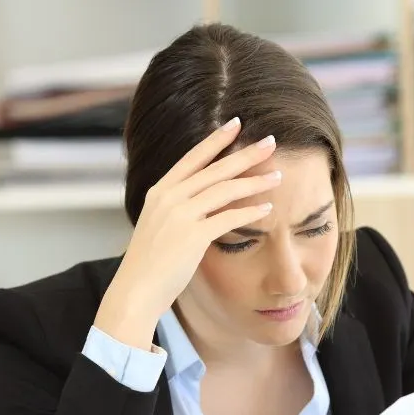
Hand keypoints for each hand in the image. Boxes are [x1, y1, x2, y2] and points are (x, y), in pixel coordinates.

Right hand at [95, 117, 281, 348]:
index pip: (193, 158)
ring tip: (278, 176)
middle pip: (215, 169)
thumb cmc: (149, 264)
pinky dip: (250, 212)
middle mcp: (169, 197)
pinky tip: (268, 208)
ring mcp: (180, 215)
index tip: (236, 124)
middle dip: (245, 154)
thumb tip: (201, 202)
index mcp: (159, 192)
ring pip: (225, 189)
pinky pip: (229, 218)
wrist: (135, 290)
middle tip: (271, 142)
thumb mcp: (158, 226)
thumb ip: (177, 210)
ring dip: (255, 181)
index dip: (216, 140)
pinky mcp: (192, 236)